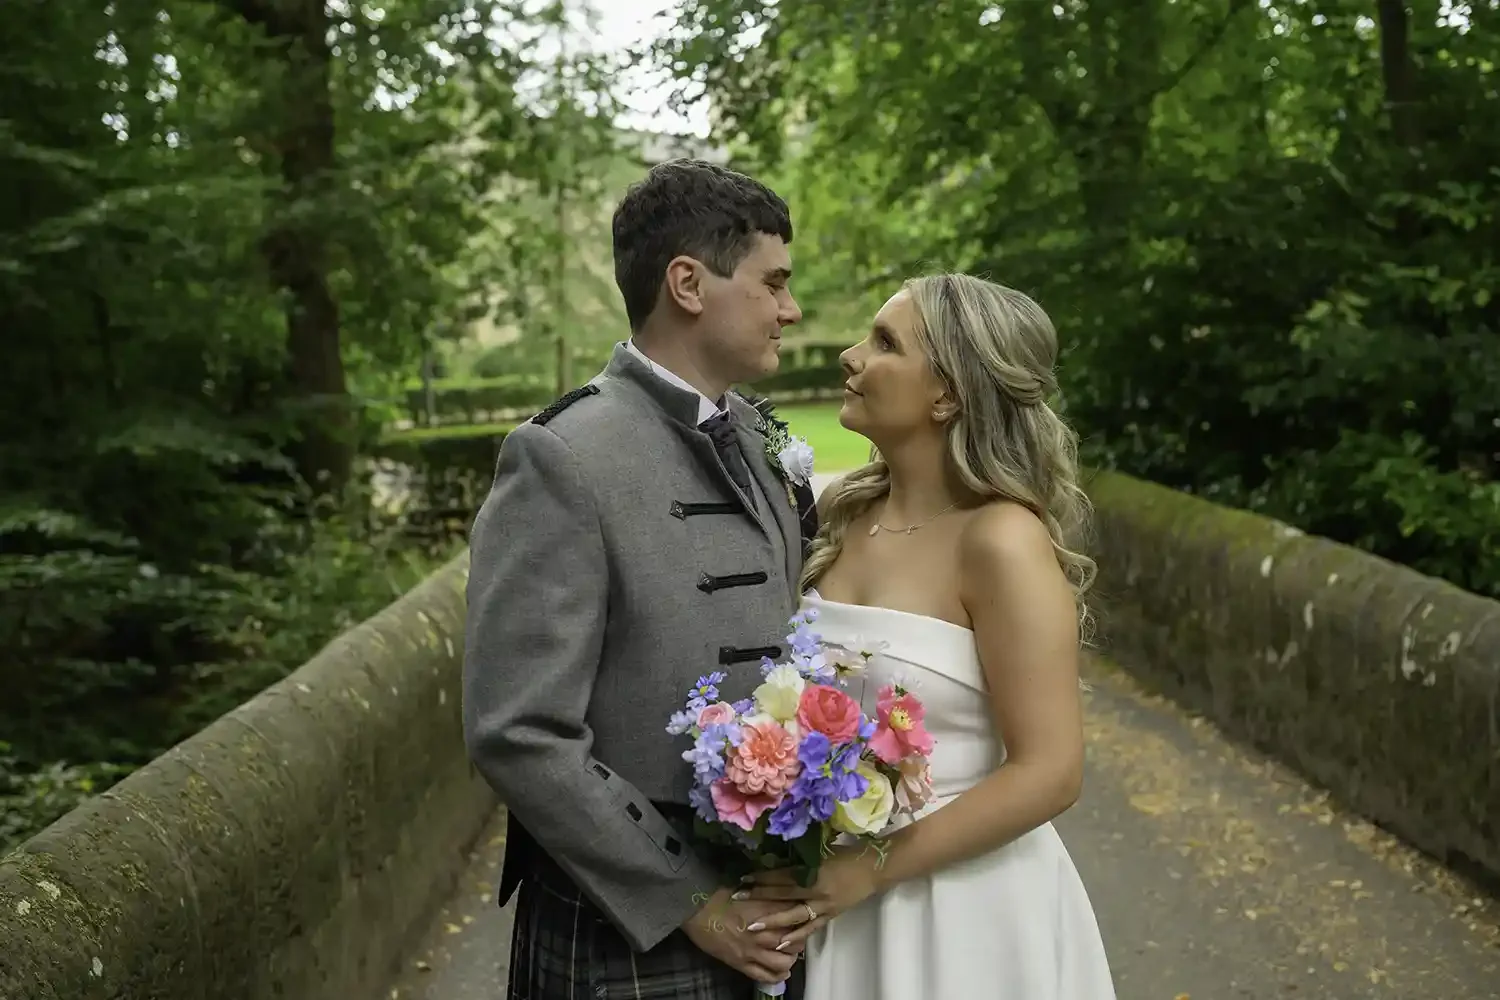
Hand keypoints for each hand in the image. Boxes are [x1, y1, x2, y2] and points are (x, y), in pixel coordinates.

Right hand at [681, 887, 805, 983]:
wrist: (695, 909)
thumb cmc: (719, 893)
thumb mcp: (749, 887)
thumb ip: (768, 893)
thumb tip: (782, 890)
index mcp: (766, 910)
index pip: (795, 917)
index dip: (802, 917)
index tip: (803, 915)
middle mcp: (763, 932)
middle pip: (795, 941)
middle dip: (800, 939)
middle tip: (798, 935)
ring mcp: (753, 950)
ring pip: (783, 962)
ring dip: (790, 959)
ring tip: (790, 954)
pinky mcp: (741, 963)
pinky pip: (765, 976)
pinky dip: (777, 976)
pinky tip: (782, 972)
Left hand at [733, 847, 882, 949]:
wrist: (872, 869)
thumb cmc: (846, 855)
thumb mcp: (822, 853)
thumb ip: (801, 860)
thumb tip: (774, 861)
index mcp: (814, 870)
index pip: (783, 875)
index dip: (762, 876)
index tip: (743, 877)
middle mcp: (817, 889)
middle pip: (783, 894)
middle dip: (759, 896)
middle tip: (738, 897)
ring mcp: (824, 905)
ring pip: (794, 915)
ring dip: (772, 921)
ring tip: (753, 926)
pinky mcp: (830, 915)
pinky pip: (811, 928)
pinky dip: (796, 936)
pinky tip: (781, 943)